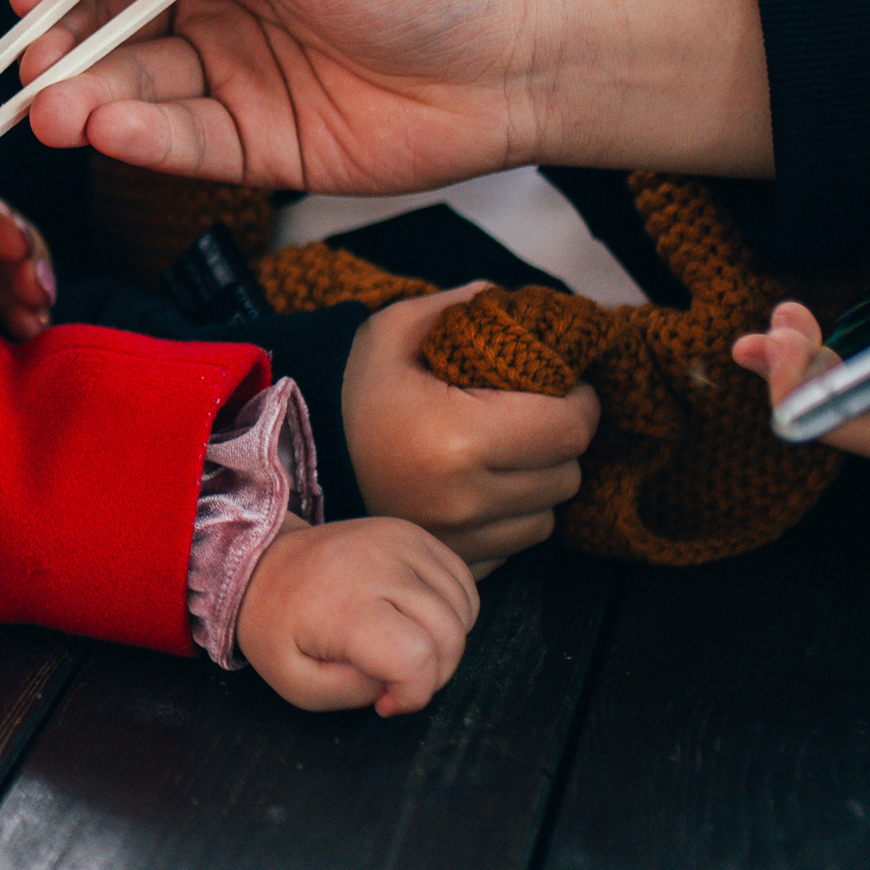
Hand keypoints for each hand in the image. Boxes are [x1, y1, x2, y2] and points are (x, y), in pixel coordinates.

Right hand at [11, 0, 772, 192]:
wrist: (523, 53)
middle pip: (111, 21)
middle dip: (62, 45)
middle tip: (31, 71)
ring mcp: (238, 73)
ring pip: (138, 88)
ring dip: (88, 99)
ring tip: (56, 113)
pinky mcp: (262, 146)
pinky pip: (185, 143)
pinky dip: (140, 140)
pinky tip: (109, 132)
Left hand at [235, 515, 479, 715]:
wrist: (262, 566)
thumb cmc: (277, 630)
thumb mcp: (297, 683)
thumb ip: (354, 694)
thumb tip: (401, 683)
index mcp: (344, 606)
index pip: (416, 658)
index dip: (413, 694)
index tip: (385, 700)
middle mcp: (377, 565)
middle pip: (449, 635)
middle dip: (434, 674)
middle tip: (396, 680)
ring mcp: (399, 542)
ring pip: (464, 608)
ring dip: (446, 642)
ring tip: (403, 648)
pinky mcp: (411, 533)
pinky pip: (463, 581)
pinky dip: (452, 610)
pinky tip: (416, 620)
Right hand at [343, 284, 601, 571]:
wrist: (290, 456)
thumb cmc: (348, 389)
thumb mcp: (398, 330)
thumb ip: (466, 308)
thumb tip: (524, 306)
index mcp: (459, 437)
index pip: (570, 428)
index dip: (579, 400)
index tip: (563, 385)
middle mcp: (463, 499)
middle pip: (565, 475)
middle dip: (558, 441)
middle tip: (533, 416)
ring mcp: (457, 540)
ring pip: (545, 517)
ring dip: (537, 484)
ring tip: (504, 454)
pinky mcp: (450, 563)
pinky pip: (513, 547)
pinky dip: (507, 518)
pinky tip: (478, 487)